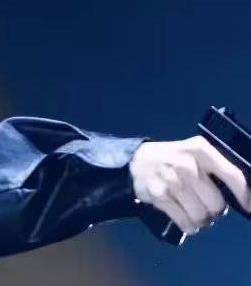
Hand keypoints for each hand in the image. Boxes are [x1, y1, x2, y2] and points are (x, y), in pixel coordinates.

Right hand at [130, 136, 250, 234]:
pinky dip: (188, 226)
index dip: (244, 195)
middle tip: (205, 206)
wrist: (136, 161)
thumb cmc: (173, 158)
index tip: (249, 207)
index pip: (232, 175)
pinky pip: (184, 221)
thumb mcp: (194, 153)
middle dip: (214, 210)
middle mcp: (187, 164)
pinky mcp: (159, 195)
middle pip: (217, 203)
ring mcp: (172, 180)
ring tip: (194, 213)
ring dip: (201, 220)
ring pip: (201, 215)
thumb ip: (216, 167)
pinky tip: (186, 221)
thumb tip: (243, 194)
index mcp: (200, 150)